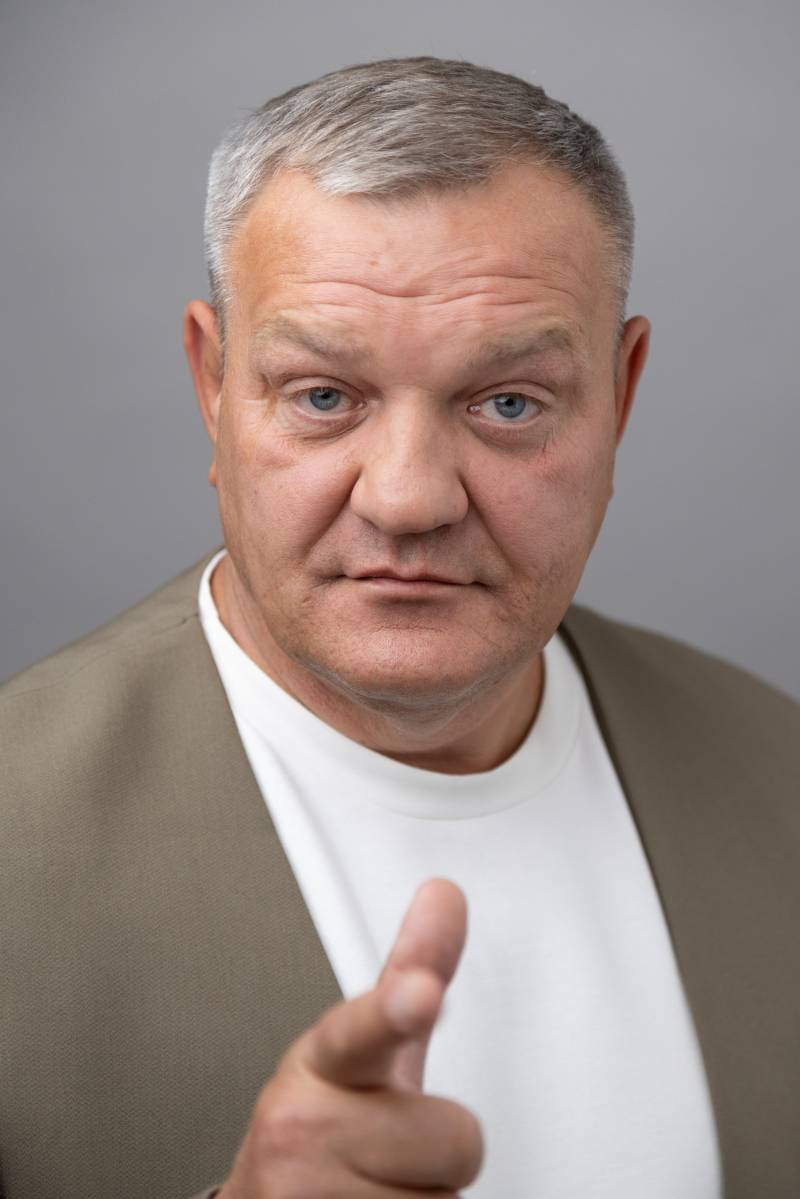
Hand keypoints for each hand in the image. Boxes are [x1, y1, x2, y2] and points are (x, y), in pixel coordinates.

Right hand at [218, 877, 483, 1196]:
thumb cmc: (322, 1123)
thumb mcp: (363, 1048)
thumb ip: (412, 971)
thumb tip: (445, 894)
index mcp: (326, 1061)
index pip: (365, 1028)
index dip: (398, 1010)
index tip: (422, 991)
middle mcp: (306, 1127)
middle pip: (458, 1141)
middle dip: (441, 1153)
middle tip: (394, 1151)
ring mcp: (309, 1195)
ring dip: (426, 1197)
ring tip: (374, 1186)